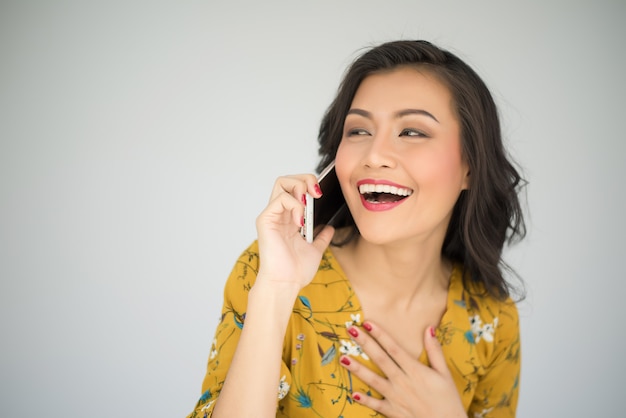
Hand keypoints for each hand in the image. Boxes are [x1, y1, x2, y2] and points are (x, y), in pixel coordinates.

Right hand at [255, 174, 334, 289]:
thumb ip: (321, 237)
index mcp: (288, 219)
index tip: (322, 194)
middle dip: (305, 179)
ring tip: (308, 205)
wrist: (286, 284)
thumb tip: (329, 228)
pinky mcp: (266, 220)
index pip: (294, 188)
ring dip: (299, 188)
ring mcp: (271, 216)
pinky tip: (300, 221)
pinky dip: (294, 205)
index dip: (309, 184)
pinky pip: (280, 199)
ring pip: (281, 183)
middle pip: (286, 180)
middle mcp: (278, 214)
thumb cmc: (295, 271)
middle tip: (317, 193)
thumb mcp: (315, 250)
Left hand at [340, 322, 465, 417]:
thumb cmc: (448, 400)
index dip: (380, 334)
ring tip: (343, 358)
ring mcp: (396, 397)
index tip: (367, 322)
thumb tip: (429, 328)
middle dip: (364, 343)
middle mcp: (402, 382)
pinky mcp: (393, 412)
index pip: (393, 348)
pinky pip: (376, 405)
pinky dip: (365, 400)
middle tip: (350, 330)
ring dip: (357, 369)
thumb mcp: (445, 374)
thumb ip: (435, 351)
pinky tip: (353, 393)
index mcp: (415, 370)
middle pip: (380, 359)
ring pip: (373, 380)